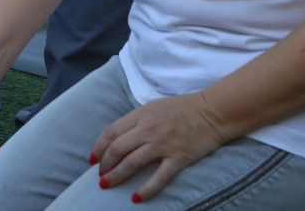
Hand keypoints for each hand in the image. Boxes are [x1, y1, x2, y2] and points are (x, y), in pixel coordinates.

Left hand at [91, 93, 226, 202]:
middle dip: (104, 164)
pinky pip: (158, 177)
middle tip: (99, 175)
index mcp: (140, 115)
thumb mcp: (153, 106)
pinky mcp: (178, 158)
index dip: (98, 147)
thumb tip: (120, 135)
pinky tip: (136, 198)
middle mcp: (147, 129)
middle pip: (117, 149)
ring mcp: (162, 145)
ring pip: (132, 163)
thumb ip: (136, 120)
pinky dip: (146, 190)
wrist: (212, 111)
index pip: (110, 132)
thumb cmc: (182, 107)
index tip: (92, 159)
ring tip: (106, 184)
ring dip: (117, 176)